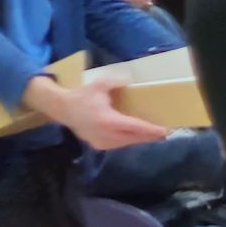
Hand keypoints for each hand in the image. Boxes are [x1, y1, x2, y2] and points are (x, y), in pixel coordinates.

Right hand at [33, 76, 165, 152]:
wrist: (61, 108)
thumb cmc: (82, 96)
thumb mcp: (99, 84)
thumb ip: (116, 82)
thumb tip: (130, 81)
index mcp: (107, 120)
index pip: (134, 127)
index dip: (150, 130)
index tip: (164, 131)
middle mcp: (105, 134)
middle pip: (133, 138)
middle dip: (149, 136)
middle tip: (163, 132)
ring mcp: (100, 142)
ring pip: (126, 143)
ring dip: (139, 139)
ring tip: (152, 134)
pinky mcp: (97, 145)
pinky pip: (117, 144)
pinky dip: (127, 140)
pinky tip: (135, 135)